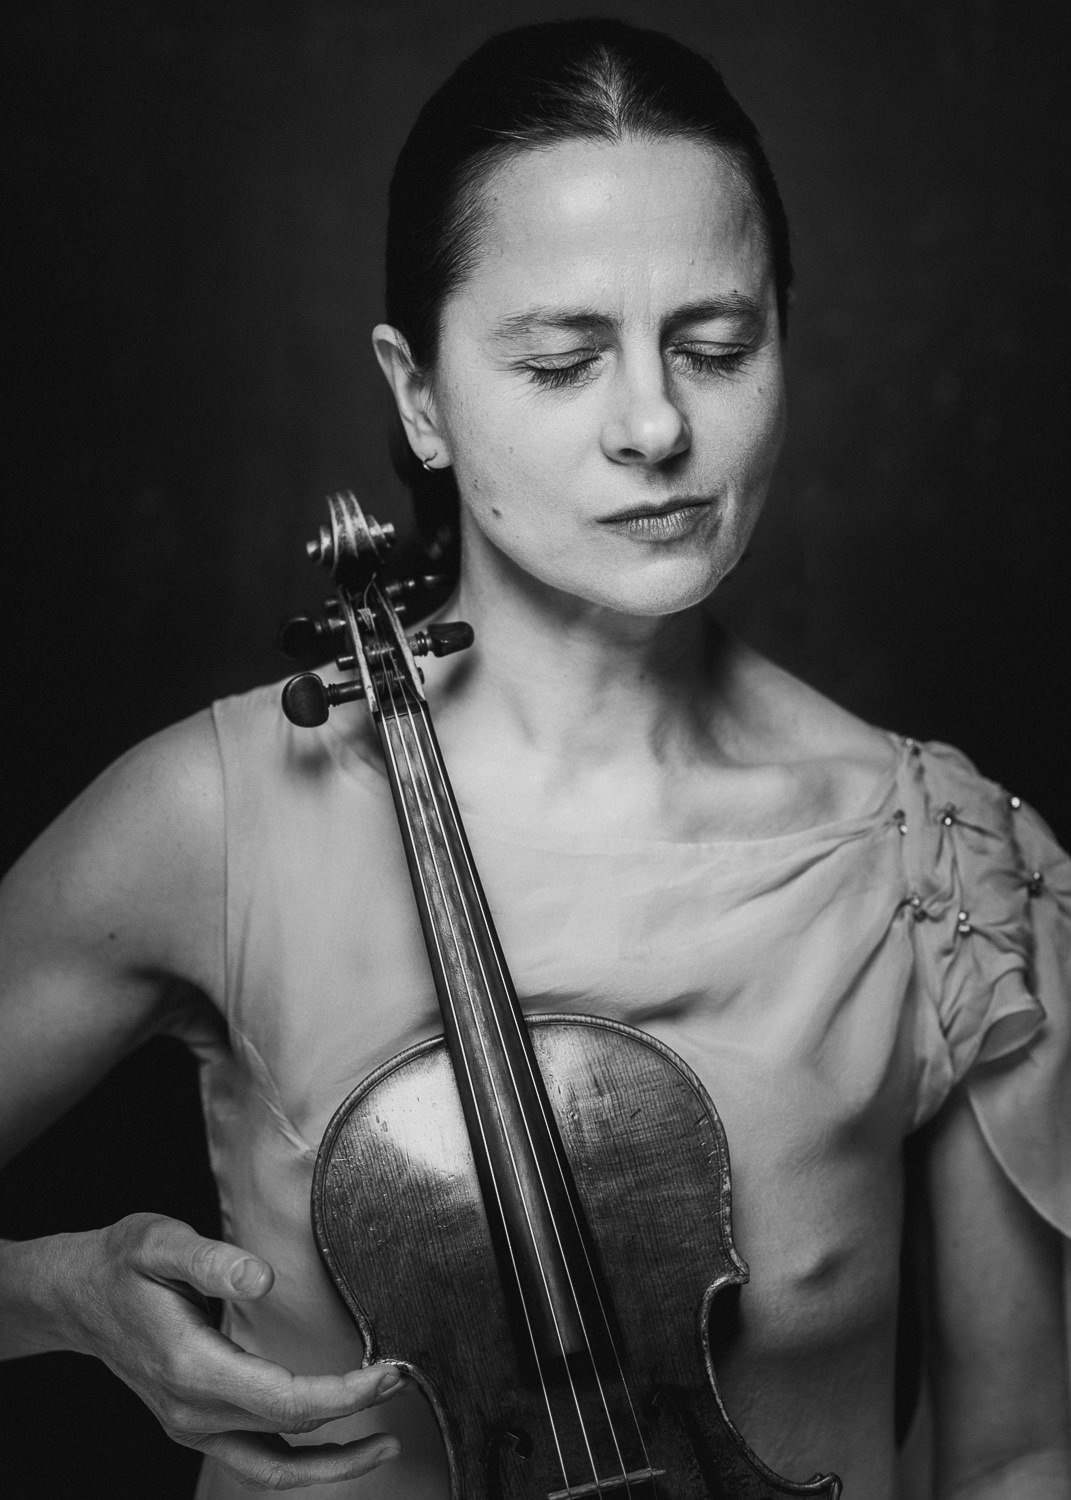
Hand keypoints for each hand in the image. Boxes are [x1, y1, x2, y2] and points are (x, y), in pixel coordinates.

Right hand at [52, 1213, 401, 1488]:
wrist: (75, 1295)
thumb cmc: (121, 1263)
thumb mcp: (159, 1243)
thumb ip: (212, 1261)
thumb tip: (263, 1280)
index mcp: (191, 1367)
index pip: (285, 1400)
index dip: (344, 1393)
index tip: (388, 1370)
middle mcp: (192, 1409)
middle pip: (288, 1436)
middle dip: (353, 1419)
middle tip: (403, 1385)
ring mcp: (191, 1424)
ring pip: (271, 1467)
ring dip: (331, 1463)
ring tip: (384, 1444)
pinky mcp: (196, 1422)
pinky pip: (255, 1458)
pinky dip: (299, 1460)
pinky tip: (334, 1444)